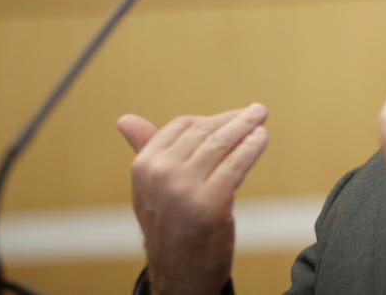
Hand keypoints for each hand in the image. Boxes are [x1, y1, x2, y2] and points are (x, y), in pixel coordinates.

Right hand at [116, 103, 268, 294]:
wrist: (179, 275)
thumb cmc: (170, 226)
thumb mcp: (152, 188)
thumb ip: (146, 150)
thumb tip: (125, 119)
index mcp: (144, 166)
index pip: (182, 126)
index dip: (211, 118)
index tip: (232, 116)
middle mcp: (160, 174)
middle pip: (205, 133)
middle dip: (233, 120)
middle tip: (257, 111)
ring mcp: (183, 189)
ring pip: (222, 145)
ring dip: (246, 127)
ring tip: (260, 118)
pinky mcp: (209, 203)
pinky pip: (236, 164)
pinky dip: (251, 148)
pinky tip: (261, 138)